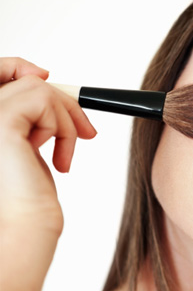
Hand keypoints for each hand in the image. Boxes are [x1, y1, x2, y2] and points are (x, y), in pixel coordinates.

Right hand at [0, 57, 95, 232]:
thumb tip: (44, 76)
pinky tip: (59, 159)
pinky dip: (63, 127)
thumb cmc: (28, 192)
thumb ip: (27, 110)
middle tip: (86, 132)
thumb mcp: (28, 139)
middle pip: (20, 77)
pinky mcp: (0, 122)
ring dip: (65, 121)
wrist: (27, 223)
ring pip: (39, 88)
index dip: (18, 67)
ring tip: (64, 154)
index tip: (48, 78)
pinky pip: (44, 98)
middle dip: (61, 101)